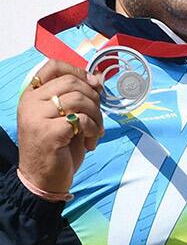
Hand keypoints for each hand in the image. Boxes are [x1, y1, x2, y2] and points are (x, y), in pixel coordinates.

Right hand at [16, 59, 104, 194]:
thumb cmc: (58, 147)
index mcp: (32, 95)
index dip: (79, 71)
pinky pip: (81, 118)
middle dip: (94, 98)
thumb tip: (98, 77)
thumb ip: (78, 96)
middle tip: (97, 118)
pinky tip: (90, 142)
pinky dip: (93, 129)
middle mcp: (30, 102)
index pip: (53, 66)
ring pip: (80, 99)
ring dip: (97, 116)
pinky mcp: (48, 132)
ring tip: (95, 132)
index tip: (94, 85)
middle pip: (72, 82)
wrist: (43, 179)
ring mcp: (36, 116)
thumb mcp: (67, 116)